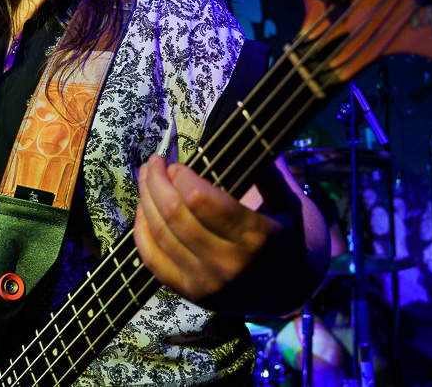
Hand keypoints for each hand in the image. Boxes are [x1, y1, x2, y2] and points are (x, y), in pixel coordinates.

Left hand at [132, 154, 275, 307]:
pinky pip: (154, 261)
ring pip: (160, 235)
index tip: (176, 163)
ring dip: (146, 200)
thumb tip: (244, 136)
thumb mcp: (289, 202)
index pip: (201, 200)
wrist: (290, 290)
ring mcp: (207, 283)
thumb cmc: (287, 236)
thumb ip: (266, 172)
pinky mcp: (191, 294)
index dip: (181, 176)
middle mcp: (229, 262)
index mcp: (255, 235)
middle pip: (174, 214)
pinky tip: (143, 210)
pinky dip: (141, 232)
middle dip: (157, 181)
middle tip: (154, 162)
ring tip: (146, 178)